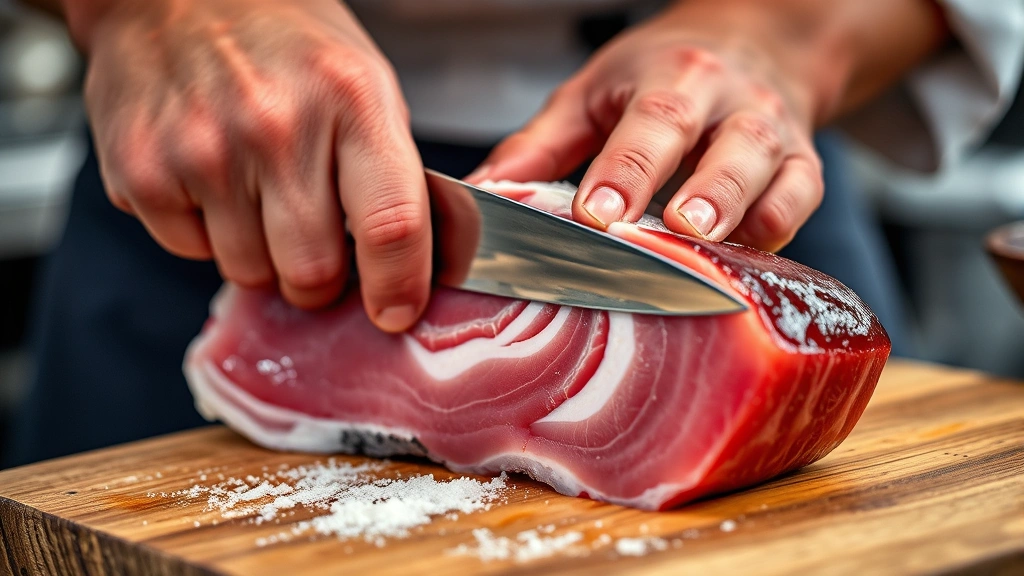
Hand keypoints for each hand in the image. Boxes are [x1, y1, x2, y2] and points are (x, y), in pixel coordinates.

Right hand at [70, 0, 429, 331]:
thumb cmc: (284, 45)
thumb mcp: (363, 85)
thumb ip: (387, 175)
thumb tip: (407, 269)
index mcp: (350, 100)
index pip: (391, 225)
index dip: (399, 286)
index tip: (396, 312)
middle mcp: (275, 126)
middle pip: (313, 273)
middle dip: (319, 279)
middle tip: (314, 243)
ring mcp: (202, 151)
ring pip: (250, 274)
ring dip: (260, 255)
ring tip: (254, 191)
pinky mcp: (142, 172)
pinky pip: (191, 252)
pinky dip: (206, 233)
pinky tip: (208, 179)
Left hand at [473, 2, 834, 251]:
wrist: (753, 44)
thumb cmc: (657, 77)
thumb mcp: (592, 95)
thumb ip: (540, 146)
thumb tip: (478, 197)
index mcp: (671, 78)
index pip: (650, 122)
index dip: (626, 170)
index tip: (598, 214)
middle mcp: (730, 102)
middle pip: (724, 144)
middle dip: (703, 190)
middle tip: (675, 228)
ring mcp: (774, 134)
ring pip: (773, 171)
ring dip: (744, 210)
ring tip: (709, 243)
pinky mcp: (802, 166)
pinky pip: (802, 197)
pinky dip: (781, 226)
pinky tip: (749, 256)